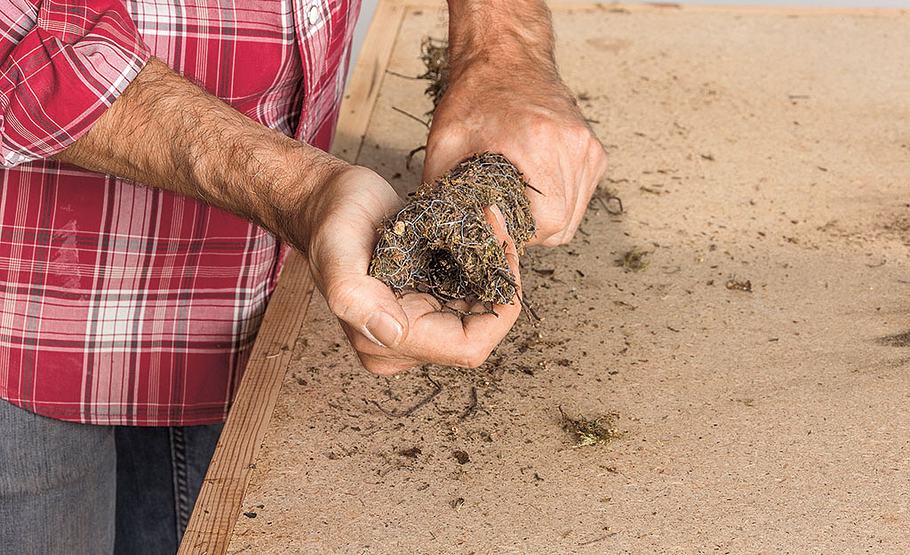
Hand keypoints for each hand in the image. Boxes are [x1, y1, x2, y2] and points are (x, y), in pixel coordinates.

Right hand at [302, 166, 522, 374]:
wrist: (327, 201)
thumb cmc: (331, 222)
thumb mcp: (337, 252)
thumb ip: (354, 297)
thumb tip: (391, 334)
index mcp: (386, 344)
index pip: (468, 347)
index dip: (500, 309)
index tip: (503, 255)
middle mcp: (405, 343)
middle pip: (481, 331)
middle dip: (500, 283)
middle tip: (498, 229)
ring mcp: (419, 324)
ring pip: (481, 311)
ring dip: (495, 271)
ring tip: (492, 226)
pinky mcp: (429, 300)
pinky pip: (472, 294)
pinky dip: (484, 265)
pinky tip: (482, 235)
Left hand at [425, 1, 607, 246]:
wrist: (506, 60)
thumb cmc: (475, 99)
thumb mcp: (445, 146)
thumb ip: (449, 195)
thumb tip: (458, 234)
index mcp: (537, 142)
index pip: (546, 222)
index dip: (519, 234)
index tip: (497, 224)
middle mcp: (571, 145)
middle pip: (562, 226)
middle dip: (529, 232)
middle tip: (503, 214)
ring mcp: (588, 149)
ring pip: (573, 217)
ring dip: (544, 219)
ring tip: (518, 195)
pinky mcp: (596, 153)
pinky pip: (581, 200)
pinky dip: (559, 203)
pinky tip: (535, 184)